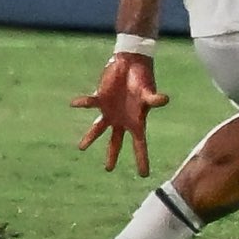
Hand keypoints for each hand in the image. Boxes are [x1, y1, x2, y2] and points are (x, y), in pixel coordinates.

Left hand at [72, 52, 168, 175]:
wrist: (132, 63)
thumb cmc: (143, 78)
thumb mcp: (148, 91)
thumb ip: (154, 98)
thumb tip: (165, 99)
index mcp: (136, 121)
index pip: (140, 145)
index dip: (142, 160)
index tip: (144, 175)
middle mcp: (123, 120)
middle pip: (116, 142)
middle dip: (112, 155)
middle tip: (108, 169)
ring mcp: (111, 112)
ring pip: (99, 128)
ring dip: (90, 137)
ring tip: (81, 148)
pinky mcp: (101, 100)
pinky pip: (90, 104)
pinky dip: (83, 103)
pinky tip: (74, 104)